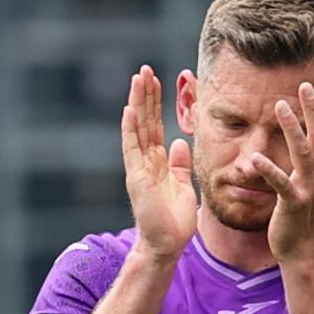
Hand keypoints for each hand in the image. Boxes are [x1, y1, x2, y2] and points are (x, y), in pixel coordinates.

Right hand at [121, 65, 197, 259]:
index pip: (155, 126)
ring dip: (137, 103)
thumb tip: (181, 142)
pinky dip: (131, 129)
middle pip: (144, 122)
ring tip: (138, 79)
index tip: (157, 81)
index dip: (156, 104)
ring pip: (137, 129)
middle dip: (145, 96)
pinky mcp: (136, 178)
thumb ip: (180, 164)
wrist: (167, 243)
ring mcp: (139, 168)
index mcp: (157, 162)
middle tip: (145, 69)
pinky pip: (132, 149)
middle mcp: (145, 161)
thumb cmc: (174, 219)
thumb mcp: (182, 185)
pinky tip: (130, 109)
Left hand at [251, 82, 313, 261]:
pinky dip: (268, 170)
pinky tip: (255, 158)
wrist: (301, 248)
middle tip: (306, 86)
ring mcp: (307, 189)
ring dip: (292, 128)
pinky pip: (280, 184)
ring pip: (302, 153)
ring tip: (280, 106)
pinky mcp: (291, 204)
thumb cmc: (302, 213)